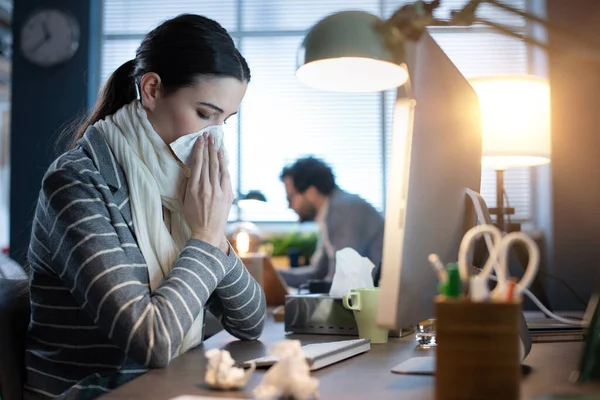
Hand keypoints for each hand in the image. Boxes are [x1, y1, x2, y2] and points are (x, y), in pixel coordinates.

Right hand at [183, 133, 233, 247]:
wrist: (208, 232)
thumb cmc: (193, 217)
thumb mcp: (184, 200)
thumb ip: (186, 184)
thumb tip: (189, 169)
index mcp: (194, 189)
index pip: (197, 164)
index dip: (199, 150)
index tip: (199, 140)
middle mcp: (207, 188)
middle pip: (208, 162)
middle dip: (208, 147)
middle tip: (208, 135)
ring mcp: (219, 191)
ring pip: (217, 167)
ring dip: (216, 152)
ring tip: (215, 141)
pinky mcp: (227, 195)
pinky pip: (226, 176)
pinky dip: (224, 165)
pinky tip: (222, 156)